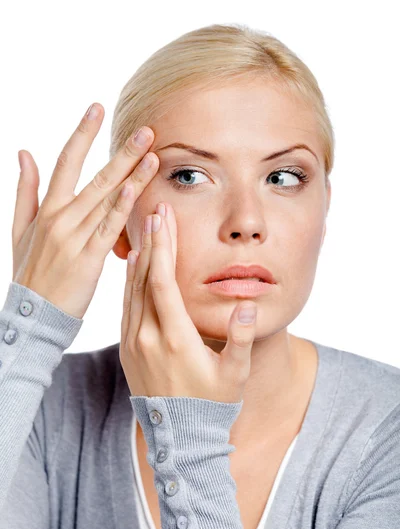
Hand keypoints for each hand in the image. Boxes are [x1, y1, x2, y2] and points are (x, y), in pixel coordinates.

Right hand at [12, 104, 158, 318]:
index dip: (81, 133)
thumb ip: (25, 191)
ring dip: (130, 175)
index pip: (66, 162)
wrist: (33, 314)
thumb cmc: (31, 273)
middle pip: (95, 177)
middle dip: (122, 152)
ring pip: (105, 199)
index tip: (96, 108)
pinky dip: (121, 208)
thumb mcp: (20, 230)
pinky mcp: (89, 259)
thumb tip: (24, 153)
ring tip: (152, 153)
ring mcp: (75, 238)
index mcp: (47, 210)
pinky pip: (108, 229)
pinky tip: (135, 190)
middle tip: (145, 130)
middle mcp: (61, 218)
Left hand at [119, 202, 257, 403]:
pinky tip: (135, 267)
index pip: (163, 283)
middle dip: (151, 243)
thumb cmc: (212, 405)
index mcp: (175, 339)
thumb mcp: (234, 374)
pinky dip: (130, 284)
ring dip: (138, 260)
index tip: (163, 219)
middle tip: (154, 212)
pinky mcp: (126, 350)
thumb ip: (240, 337)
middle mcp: (147, 338)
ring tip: (144, 230)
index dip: (162, 248)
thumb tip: (247, 303)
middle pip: (144, 280)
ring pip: (131, 292)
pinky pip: (125, 309)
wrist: (180, 439)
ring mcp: (133, 344)